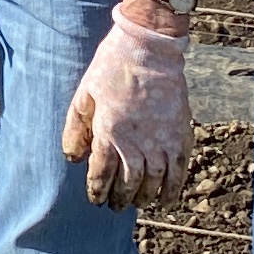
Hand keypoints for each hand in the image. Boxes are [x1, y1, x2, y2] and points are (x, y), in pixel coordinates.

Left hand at [62, 12, 189, 208]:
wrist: (150, 47)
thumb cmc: (112, 67)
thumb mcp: (84, 94)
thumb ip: (76, 128)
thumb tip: (72, 158)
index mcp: (109, 131)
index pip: (101, 173)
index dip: (97, 190)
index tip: (96, 200)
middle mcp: (135, 141)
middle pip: (128, 183)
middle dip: (121, 199)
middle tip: (116, 207)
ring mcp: (161, 138)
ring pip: (153, 180)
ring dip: (145, 197)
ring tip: (139, 204)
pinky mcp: (181, 133)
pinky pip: (179, 169)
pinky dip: (173, 188)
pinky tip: (167, 199)